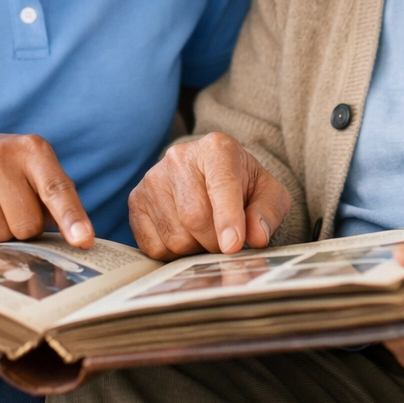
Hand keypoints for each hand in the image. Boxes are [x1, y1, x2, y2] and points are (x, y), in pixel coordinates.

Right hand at [0, 134, 93, 246]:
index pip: (56, 189)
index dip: (71, 217)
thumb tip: (80, 240)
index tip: (83, 241)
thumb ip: (62, 204)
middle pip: (26, 225)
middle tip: (14, 207)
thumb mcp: (41, 175)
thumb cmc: (14, 173)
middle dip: (25, 227)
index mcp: (34, 149)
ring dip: (0, 231)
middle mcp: (1, 154)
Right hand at [128, 133, 290, 258]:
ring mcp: (153, 178)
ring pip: (175, 235)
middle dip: (215, 242)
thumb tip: (256, 236)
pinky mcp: (136, 200)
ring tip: (205, 233)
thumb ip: (268, 212)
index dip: (228, 218)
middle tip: (226, 242)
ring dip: (195, 249)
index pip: (221, 184)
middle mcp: (179, 158)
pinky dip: (173, 253)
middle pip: (195, 216)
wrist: (210, 176)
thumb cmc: (243, 187)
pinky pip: (154, 246)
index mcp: (217, 149)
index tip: (233, 246)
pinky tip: (185, 236)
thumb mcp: (268, 194)